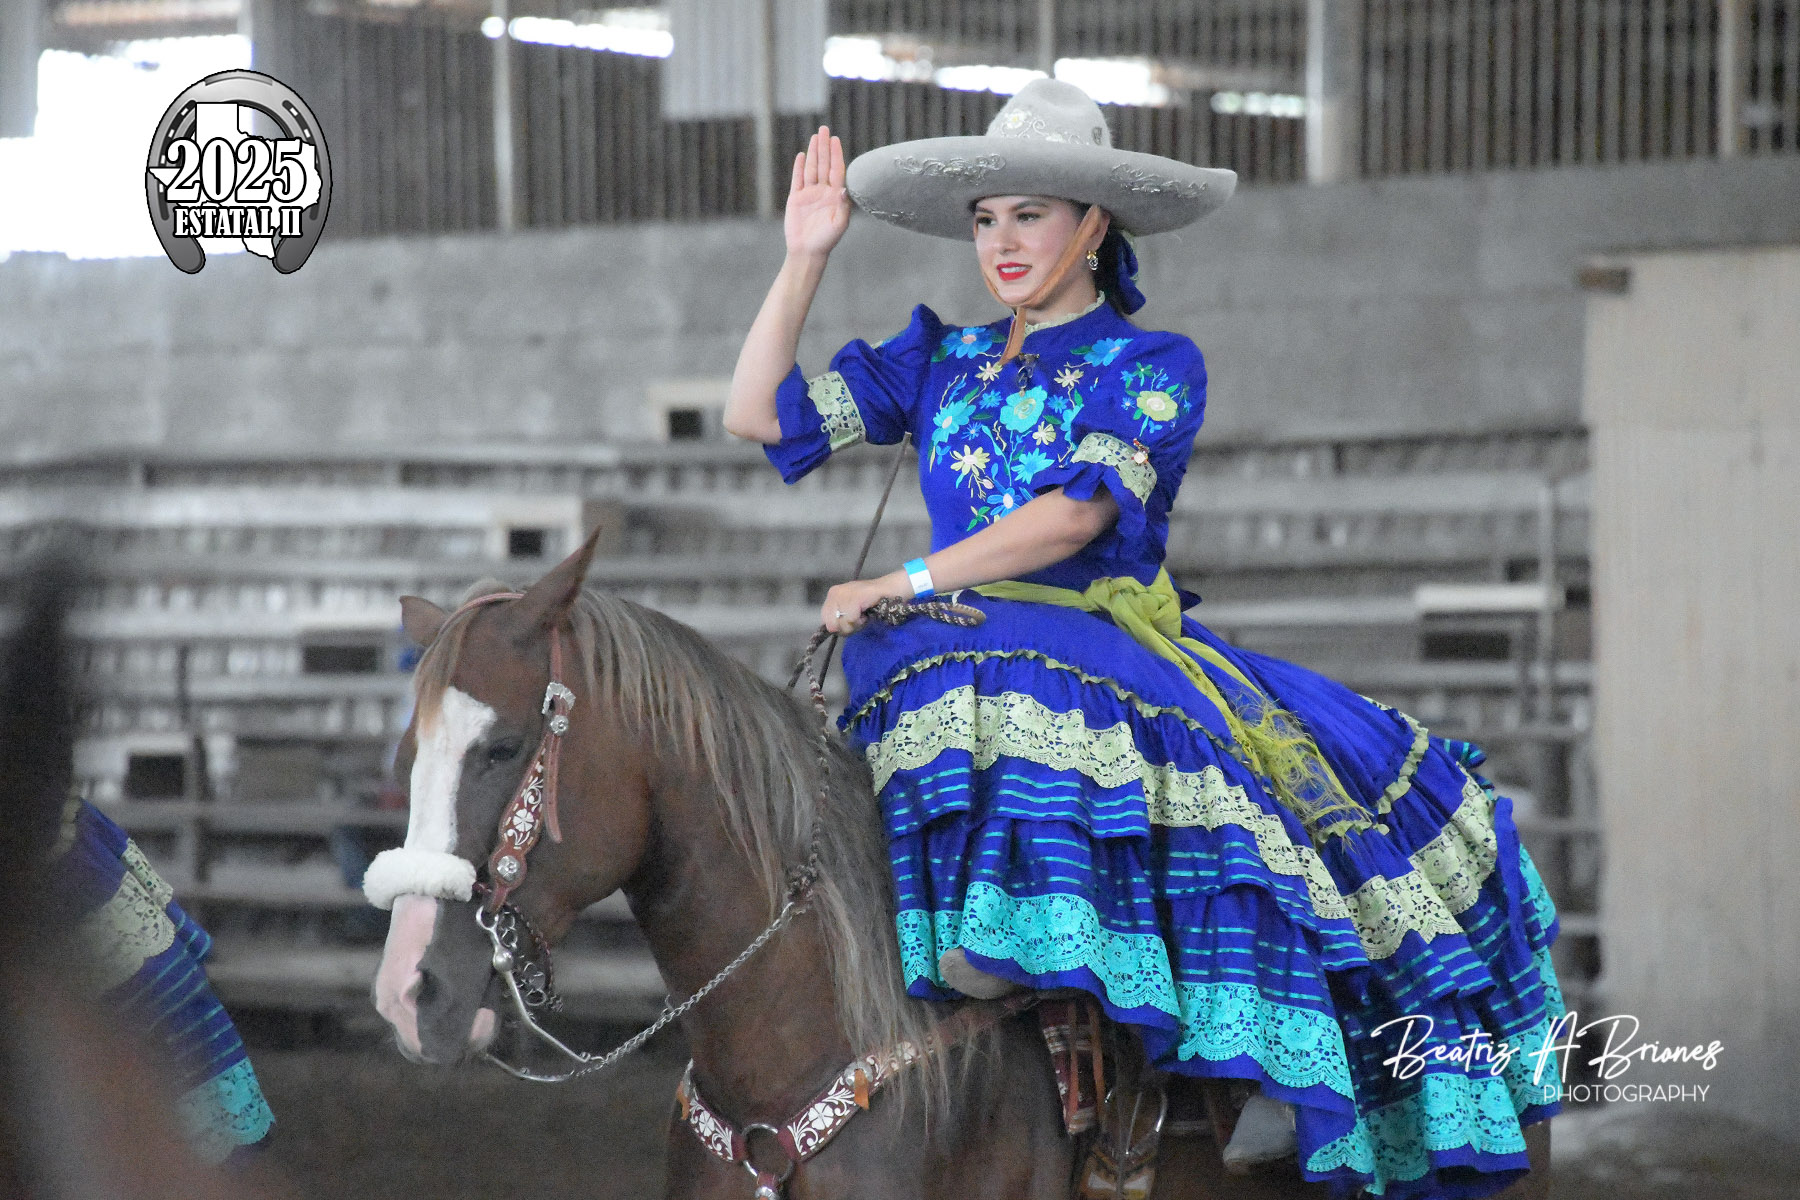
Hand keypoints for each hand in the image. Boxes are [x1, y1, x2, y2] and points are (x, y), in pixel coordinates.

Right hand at [786, 126, 850, 259]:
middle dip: (824, 147)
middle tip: (824, 129)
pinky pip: (797, 179)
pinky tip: (802, 155)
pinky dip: (799, 167)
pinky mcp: (796, 198)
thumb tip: (843, 189)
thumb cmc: (826, 241)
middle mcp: (823, 192)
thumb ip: (843, 207)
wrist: (807, 251)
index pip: (837, 170)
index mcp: (835, 196)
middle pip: (824, 164)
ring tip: (815, 136)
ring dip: (814, 152)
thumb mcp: (839, 224)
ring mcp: (809, 194)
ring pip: (812, 168)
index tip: (835, 140)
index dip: (836, 154)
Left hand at [821, 574, 905, 635]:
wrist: (892, 590)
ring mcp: (844, 594)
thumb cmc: (873, 602)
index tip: (852, 620)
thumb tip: (831, 629)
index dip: (839, 626)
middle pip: (831, 624)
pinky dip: (861, 621)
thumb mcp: (851, 611)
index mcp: (833, 594)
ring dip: (855, 624)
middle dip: (846, 627)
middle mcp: (835, 592)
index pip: (825, 619)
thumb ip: (840, 619)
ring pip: (841, 623)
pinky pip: (851, 619)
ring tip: (864, 615)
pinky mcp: (854, 597)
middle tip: (859, 619)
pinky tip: (867, 613)